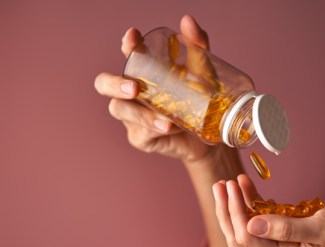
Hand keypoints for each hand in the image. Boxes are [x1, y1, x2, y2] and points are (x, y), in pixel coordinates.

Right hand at [94, 15, 229, 161]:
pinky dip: (153, 129)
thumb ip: (197, 46)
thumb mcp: (204, 73)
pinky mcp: (140, 138)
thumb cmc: (201, 102)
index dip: (128, 45)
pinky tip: (169, 128)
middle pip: (104, 84)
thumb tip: (187, 21)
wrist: (210, 137)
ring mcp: (132, 116)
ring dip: (141, 113)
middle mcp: (131, 93)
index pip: (129, 54)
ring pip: (120, 110)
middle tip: (135, 88)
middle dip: (114, 83)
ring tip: (166, 120)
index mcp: (143, 72)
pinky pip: (140, 133)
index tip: (133, 37)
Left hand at [213, 174, 324, 246]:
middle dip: (227, 211)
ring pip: (246, 231)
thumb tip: (250, 225)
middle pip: (240, 238)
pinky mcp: (285, 239)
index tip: (231, 186)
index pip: (246, 239)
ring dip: (235, 208)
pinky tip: (248, 185)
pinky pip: (261, 224)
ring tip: (227, 182)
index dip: (233, 212)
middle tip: (220, 183)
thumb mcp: (322, 225)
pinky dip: (253, 206)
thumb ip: (286, 228)